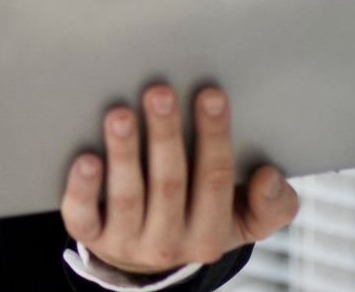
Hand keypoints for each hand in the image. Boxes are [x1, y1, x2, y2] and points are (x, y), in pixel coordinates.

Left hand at [61, 85, 300, 277]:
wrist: (146, 261)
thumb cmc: (198, 217)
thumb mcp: (243, 220)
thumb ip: (271, 205)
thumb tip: (269, 177)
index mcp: (211, 233)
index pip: (216, 180)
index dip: (214, 136)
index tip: (210, 94)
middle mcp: (170, 241)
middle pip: (169, 184)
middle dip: (165, 135)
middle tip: (159, 92)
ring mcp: (127, 241)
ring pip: (127, 197)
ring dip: (124, 153)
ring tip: (120, 115)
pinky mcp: (92, 237)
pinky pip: (83, 217)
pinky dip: (83, 189)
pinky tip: (85, 159)